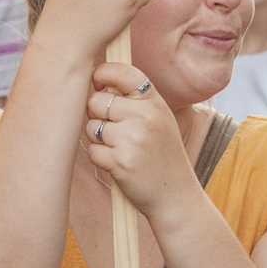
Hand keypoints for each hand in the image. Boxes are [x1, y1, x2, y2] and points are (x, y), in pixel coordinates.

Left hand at [82, 63, 198, 221]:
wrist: (175, 194)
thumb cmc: (162, 155)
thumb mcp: (159, 119)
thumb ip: (135, 100)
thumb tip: (97, 83)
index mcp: (154, 102)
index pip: (123, 72)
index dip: (102, 73)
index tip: (96, 81)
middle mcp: (145, 116)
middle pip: (97, 101)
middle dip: (96, 115)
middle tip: (113, 131)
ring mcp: (132, 138)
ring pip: (92, 126)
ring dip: (98, 139)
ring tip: (120, 149)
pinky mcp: (120, 161)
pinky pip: (93, 151)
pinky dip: (100, 159)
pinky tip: (118, 165)